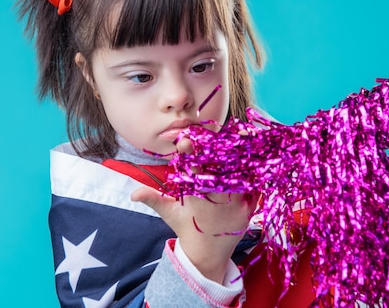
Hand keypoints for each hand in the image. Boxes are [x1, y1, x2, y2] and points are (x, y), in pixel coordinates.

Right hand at [131, 137, 258, 283]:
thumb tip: (133, 193)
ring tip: (242, 135)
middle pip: (219, 169)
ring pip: (240, 175)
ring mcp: (236, 205)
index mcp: (197, 199)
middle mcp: (217, 201)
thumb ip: (153, 199)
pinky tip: (255, 154)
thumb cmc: (187, 228)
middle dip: (217, 151)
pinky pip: (255, 186)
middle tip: (218, 133)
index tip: (186, 140)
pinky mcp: (250, 209)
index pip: (193, 172)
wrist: (208, 255)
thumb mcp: (169, 213)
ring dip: (240, 155)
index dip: (190, 155)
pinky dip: (256, 171)